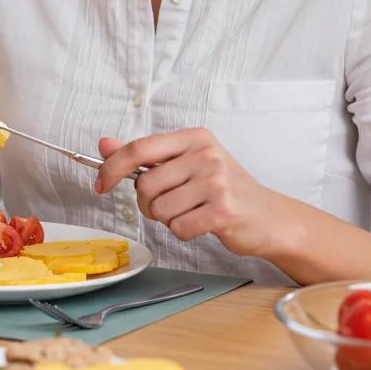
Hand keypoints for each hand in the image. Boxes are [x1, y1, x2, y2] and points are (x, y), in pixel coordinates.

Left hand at [95, 129, 283, 257]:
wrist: (270, 216)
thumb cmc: (223, 188)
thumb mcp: (185, 163)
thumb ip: (144, 155)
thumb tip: (103, 144)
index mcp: (194, 137)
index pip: (139, 148)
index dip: (112, 167)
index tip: (100, 184)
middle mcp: (205, 154)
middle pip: (145, 184)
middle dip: (147, 203)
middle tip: (168, 205)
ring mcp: (216, 182)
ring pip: (159, 209)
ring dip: (168, 219)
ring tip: (191, 212)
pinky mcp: (223, 211)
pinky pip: (178, 227)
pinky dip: (184, 232)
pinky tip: (202, 224)